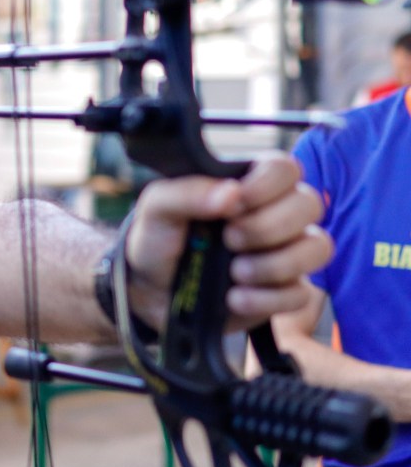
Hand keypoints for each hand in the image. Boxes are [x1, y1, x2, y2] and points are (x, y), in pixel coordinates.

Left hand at [124, 153, 331, 333]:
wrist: (150, 291)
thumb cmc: (158, 239)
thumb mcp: (157, 208)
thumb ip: (187, 192)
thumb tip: (230, 193)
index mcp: (246, 183)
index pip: (285, 167)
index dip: (267, 185)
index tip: (233, 205)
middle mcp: (273, 213)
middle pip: (310, 204)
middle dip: (268, 227)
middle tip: (229, 239)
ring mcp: (282, 252)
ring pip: (317, 248)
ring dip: (274, 264)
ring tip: (234, 271)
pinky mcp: (283, 290)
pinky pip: (300, 292)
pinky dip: (266, 298)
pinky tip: (235, 297)